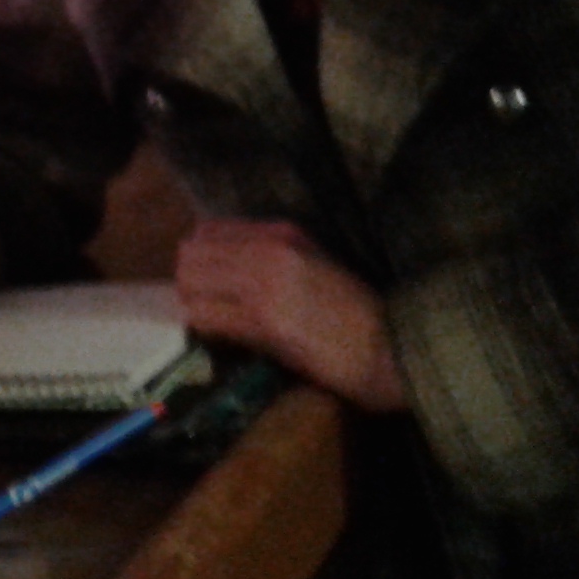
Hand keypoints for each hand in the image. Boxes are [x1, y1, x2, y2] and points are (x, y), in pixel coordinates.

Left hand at [174, 218, 405, 410]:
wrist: (388, 349)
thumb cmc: (356, 312)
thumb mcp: (315, 263)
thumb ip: (271, 253)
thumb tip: (222, 259)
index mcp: (282, 233)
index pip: (209, 230)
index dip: (199, 255)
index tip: (206, 276)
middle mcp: (269, 251)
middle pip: (191, 254)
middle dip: (190, 279)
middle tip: (203, 301)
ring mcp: (264, 285)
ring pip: (190, 283)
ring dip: (194, 303)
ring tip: (212, 319)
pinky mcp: (263, 322)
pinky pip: (206, 317)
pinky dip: (205, 327)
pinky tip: (221, 337)